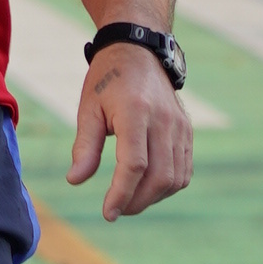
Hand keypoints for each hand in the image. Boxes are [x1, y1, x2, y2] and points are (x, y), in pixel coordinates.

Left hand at [69, 44, 194, 222]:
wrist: (140, 51)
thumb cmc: (108, 79)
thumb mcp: (88, 108)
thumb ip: (85, 146)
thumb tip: (75, 180)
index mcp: (136, 112)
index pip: (134, 165)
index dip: (121, 194)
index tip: (108, 213)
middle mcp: (163, 121)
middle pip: (158, 177)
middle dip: (136, 201)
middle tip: (116, 210)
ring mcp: (179, 127)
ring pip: (175, 178)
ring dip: (153, 198)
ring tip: (130, 200)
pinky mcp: (187, 131)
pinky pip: (184, 170)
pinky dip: (167, 186)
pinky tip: (147, 188)